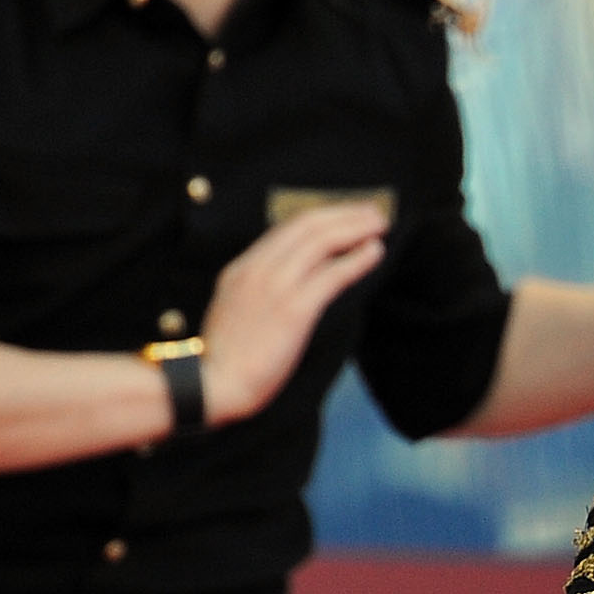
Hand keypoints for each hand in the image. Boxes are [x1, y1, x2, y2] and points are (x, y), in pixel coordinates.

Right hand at [195, 202, 387, 425]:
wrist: (213, 383)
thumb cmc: (226, 357)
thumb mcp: (234, 308)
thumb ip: (258, 289)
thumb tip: (292, 282)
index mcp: (242, 267)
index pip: (287, 228)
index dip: (321, 216)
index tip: (343, 214)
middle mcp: (258, 269)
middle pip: (308, 225)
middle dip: (344, 213)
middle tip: (371, 210)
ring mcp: (276, 286)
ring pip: (322, 241)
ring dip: (355, 228)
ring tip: (380, 224)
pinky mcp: (295, 309)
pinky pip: (333, 275)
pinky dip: (358, 259)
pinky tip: (375, 252)